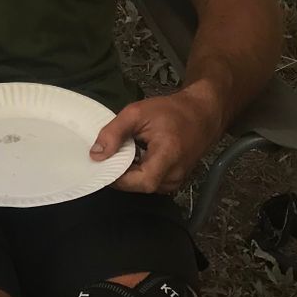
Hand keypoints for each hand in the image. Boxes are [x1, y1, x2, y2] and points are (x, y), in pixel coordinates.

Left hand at [92, 90, 222, 193]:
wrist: (201, 114)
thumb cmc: (171, 111)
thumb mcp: (136, 113)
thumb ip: (114, 133)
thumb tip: (95, 155)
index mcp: (169, 156)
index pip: (142, 181)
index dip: (119, 178)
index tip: (102, 164)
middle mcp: (175, 174)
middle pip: (140, 185)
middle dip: (120, 173)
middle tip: (107, 156)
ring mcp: (176, 180)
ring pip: (143, 185)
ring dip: (129, 172)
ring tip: (123, 153)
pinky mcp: (174, 180)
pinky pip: (151, 182)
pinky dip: (138, 172)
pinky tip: (134, 157)